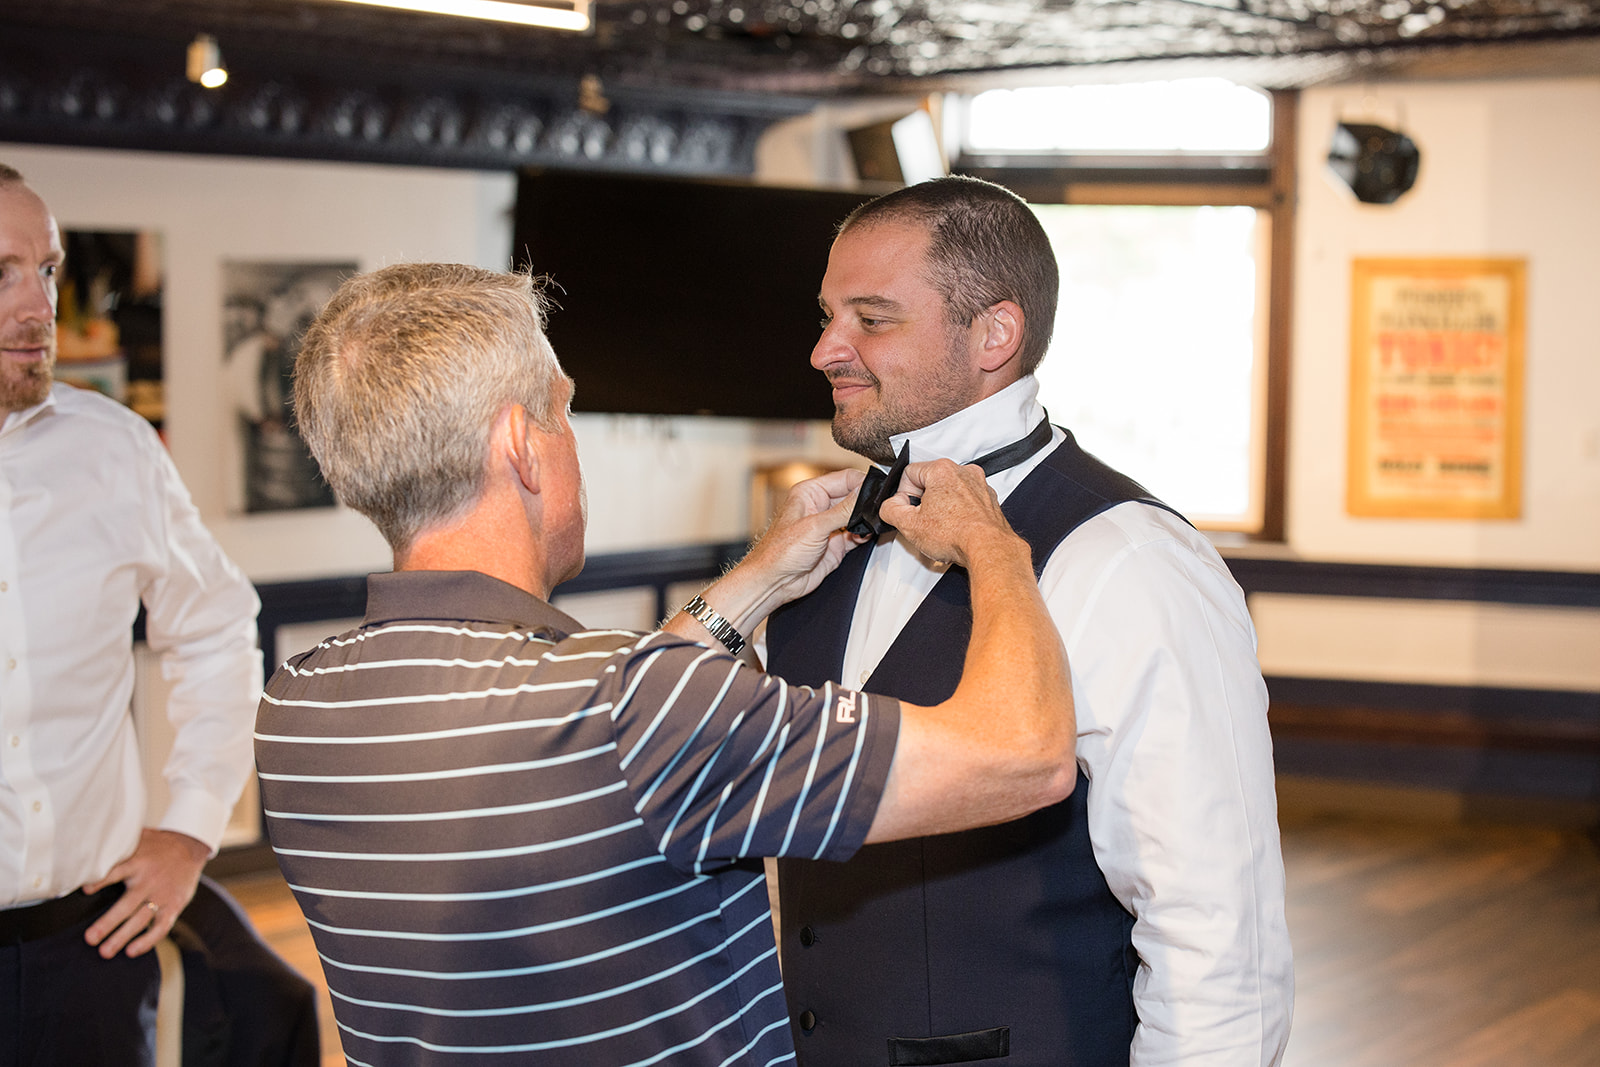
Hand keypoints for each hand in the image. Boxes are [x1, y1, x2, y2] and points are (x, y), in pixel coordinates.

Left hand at [83, 829, 209, 958]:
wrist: (190, 847)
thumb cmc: (155, 846)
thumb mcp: (138, 839)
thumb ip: (116, 846)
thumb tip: (86, 847)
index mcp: (138, 861)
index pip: (117, 871)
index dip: (102, 880)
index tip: (86, 890)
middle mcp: (149, 880)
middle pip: (127, 904)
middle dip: (108, 923)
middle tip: (90, 939)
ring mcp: (162, 895)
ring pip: (141, 919)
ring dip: (122, 937)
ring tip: (105, 952)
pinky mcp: (174, 905)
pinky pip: (161, 927)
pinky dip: (148, 941)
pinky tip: (132, 951)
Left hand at [665, 468, 866, 658]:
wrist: (774, 582)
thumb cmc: (780, 552)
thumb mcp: (815, 526)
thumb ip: (843, 510)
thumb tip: (865, 494)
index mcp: (810, 492)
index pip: (844, 478)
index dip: (863, 483)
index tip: (878, 491)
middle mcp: (820, 506)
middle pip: (853, 496)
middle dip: (866, 503)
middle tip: (879, 510)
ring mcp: (829, 526)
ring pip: (857, 516)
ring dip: (866, 520)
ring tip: (872, 525)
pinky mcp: (836, 544)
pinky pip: (857, 535)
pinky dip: (864, 535)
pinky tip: (865, 537)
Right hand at [880, 460, 1022, 569]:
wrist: (988, 548)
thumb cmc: (957, 535)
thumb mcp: (909, 525)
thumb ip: (890, 510)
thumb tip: (890, 506)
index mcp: (942, 470)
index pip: (909, 473)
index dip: (902, 495)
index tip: (907, 511)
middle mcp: (963, 472)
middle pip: (930, 482)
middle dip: (923, 503)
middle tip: (923, 523)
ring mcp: (979, 485)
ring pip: (949, 492)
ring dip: (941, 509)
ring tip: (941, 529)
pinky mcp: (989, 500)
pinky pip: (966, 502)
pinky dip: (959, 514)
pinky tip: (956, 530)